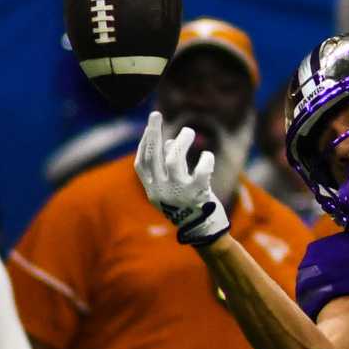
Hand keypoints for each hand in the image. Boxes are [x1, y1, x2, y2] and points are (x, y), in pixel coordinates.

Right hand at [135, 111, 229, 245]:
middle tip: (156, 114)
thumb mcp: (172, 190)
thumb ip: (167, 169)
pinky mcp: (197, 194)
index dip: (144, 143)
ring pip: (174, 160)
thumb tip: (168, 142)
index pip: (142, 163)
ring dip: (181, 142)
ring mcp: (178, 192)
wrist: (203, 233)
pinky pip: (201, 171)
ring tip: (188, 131)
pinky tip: (207, 155)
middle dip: (153, 133)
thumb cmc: (188, 207)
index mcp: (152, 191)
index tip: (150, 127)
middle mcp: (161, 191)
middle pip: (153, 156)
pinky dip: (205, 160)